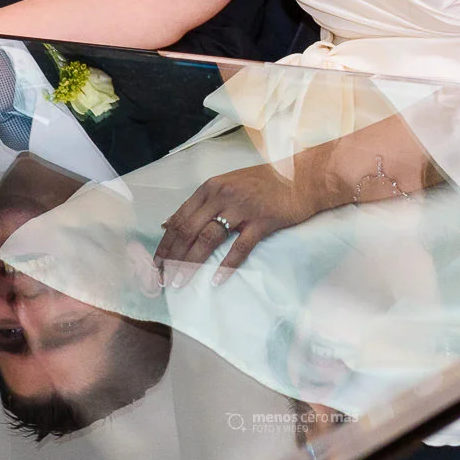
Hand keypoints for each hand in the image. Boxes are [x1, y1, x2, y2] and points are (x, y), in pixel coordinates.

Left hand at [154, 163, 329, 285]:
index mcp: (210, 187)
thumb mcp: (227, 185)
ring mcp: (242, 208)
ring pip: (208, 239)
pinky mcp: (262, 221)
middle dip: (172, 257)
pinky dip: (227, 265)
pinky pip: (240, 247)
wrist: (303, 177)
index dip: (165, 243)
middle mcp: (222, 196)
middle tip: (162, 278)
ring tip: (180, 282)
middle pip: (189, 230)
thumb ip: (200, 203)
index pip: (180, 218)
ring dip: (190, 264)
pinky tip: (217, 280)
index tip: (156, 263)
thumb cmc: (265, 182)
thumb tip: (169, 224)